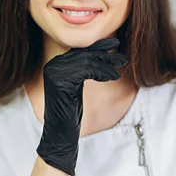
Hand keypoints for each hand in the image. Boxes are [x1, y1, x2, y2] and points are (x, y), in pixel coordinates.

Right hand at [36, 37, 126, 175]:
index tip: (114, 43)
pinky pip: (86, 70)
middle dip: (105, 55)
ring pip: (87, 61)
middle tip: (122, 59)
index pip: (79, 50)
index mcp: (55, 64)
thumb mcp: (77, 86)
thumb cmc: (70, 112)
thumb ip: (82, 69)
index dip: (98, 46)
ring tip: (118, 72)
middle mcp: (52, 65)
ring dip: (106, 66)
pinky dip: (101, 73)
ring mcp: (54, 73)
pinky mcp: (60, 81)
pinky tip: (110, 77)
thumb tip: (101, 53)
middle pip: (84, 54)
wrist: (60, 133)